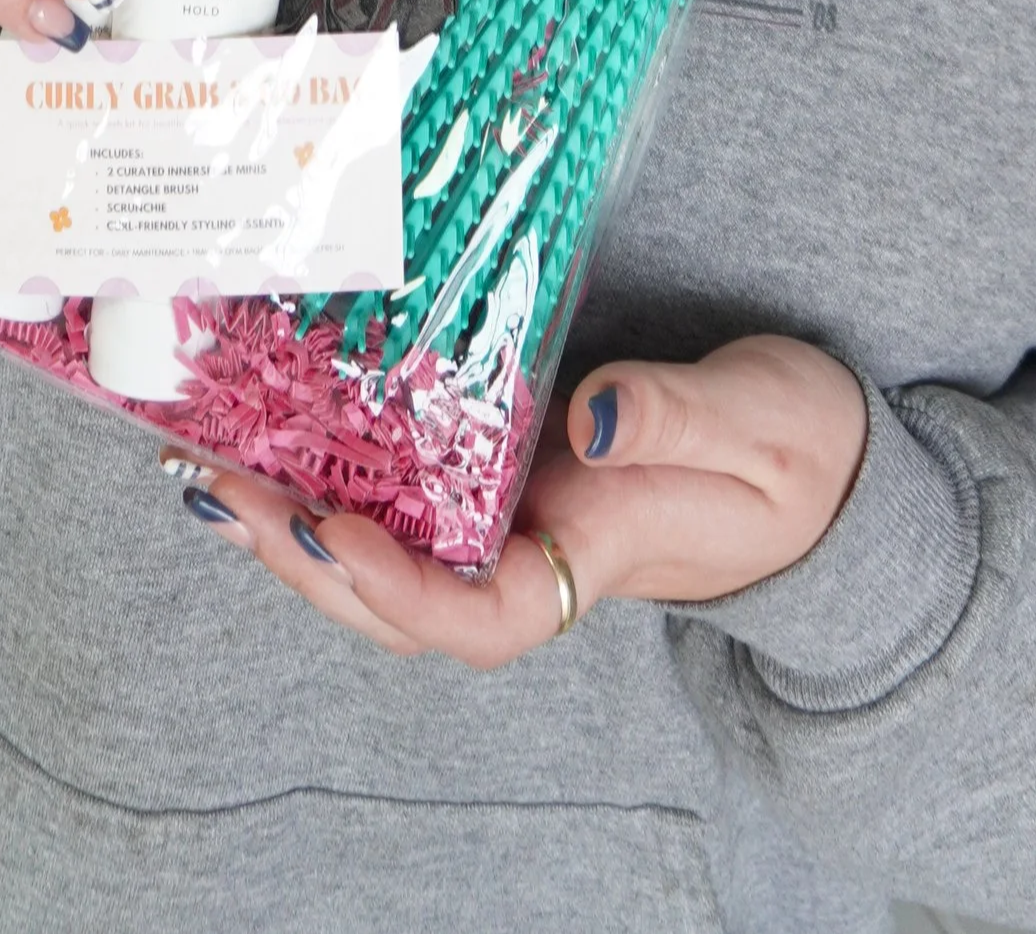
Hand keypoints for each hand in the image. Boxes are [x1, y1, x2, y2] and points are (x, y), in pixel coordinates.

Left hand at [165, 336, 867, 661]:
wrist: (823, 465)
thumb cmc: (800, 454)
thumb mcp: (762, 426)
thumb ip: (677, 419)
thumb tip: (587, 418)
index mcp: (594, 559)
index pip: (478, 617)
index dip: (392, 592)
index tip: (323, 530)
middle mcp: (537, 553)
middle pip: (399, 605)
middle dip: (301, 564)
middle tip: (218, 494)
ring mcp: (516, 519)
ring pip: (387, 559)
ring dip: (297, 527)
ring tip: (213, 473)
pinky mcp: (507, 468)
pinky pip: (407, 495)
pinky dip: (337, 474)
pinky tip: (281, 433)